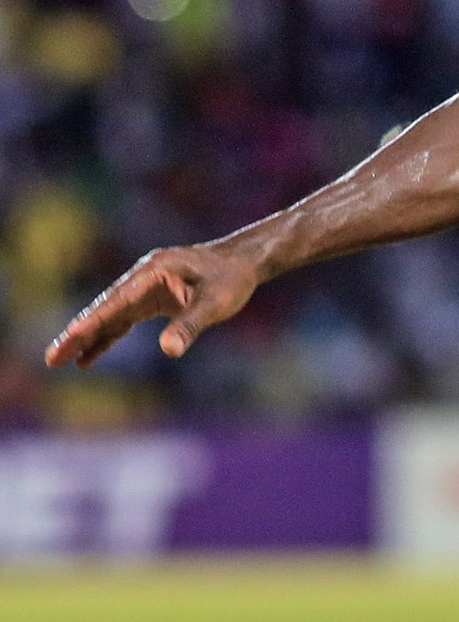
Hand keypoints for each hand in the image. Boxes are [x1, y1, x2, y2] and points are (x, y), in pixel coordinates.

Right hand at [44, 243, 261, 369]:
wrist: (242, 261)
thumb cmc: (231, 280)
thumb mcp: (215, 304)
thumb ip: (189, 326)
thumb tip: (168, 351)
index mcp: (153, 272)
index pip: (115, 303)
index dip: (91, 324)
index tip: (70, 339)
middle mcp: (142, 277)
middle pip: (104, 309)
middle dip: (78, 334)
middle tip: (52, 358)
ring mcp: (144, 287)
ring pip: (110, 315)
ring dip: (88, 337)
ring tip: (62, 360)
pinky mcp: (151, 298)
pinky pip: (123, 320)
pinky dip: (107, 337)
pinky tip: (89, 356)